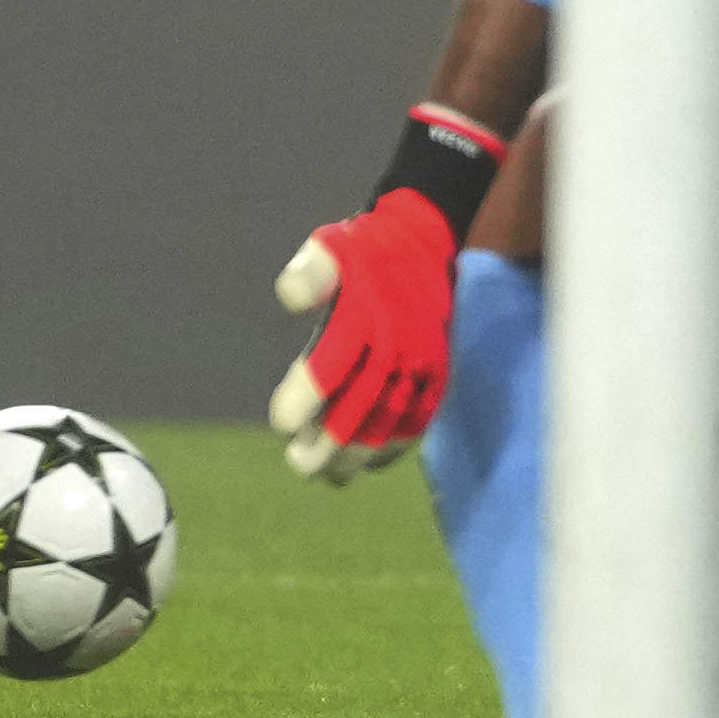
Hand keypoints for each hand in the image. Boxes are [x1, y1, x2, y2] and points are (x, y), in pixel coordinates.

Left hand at [268, 188, 460, 484]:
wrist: (424, 243)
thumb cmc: (361, 252)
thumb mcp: (329, 247)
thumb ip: (308, 274)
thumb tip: (290, 301)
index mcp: (363, 319)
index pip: (327, 373)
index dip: (301, 404)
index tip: (281, 424)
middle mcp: (395, 348)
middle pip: (358, 413)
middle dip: (326, 447)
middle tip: (299, 463)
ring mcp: (420, 366)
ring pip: (387, 427)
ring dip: (357, 457)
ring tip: (329, 475)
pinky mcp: (437, 377)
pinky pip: (417, 424)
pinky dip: (392, 448)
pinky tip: (368, 462)